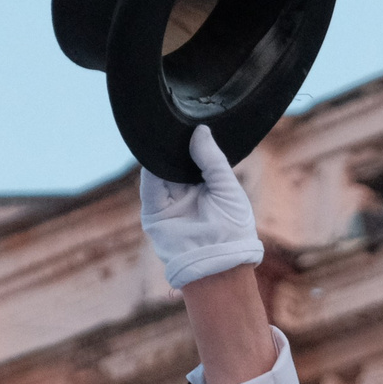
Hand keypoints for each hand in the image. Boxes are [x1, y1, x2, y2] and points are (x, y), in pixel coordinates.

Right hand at [140, 126, 263, 288]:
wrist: (219, 263)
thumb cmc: (233, 229)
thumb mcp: (228, 187)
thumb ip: (213, 159)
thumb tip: (200, 130)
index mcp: (206, 186)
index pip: (194, 158)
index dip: (191, 142)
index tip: (189, 120)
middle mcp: (186, 193)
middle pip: (174, 163)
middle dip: (173, 146)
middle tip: (174, 121)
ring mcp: (169, 203)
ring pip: (159, 171)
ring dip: (160, 154)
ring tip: (164, 133)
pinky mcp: (155, 213)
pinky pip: (149, 187)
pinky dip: (150, 169)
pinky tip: (154, 152)